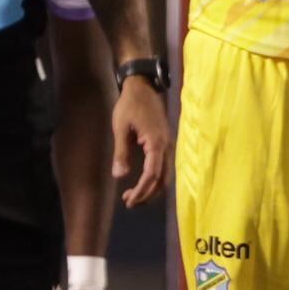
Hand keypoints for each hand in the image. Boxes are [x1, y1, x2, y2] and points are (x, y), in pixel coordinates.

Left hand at [110, 70, 171, 207]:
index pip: (152, 175)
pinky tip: (142, 182)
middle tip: (129, 202)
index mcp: (156, 143)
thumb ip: (121, 152)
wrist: (143, 86)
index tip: (129, 200)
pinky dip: (155, 179)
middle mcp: (166, 147)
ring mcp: (168, 145)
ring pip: (165, 175)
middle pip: (162, 180)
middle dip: (147, 194)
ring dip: (151, 189)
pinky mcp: (165, 143)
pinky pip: (164, 167)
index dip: (141, 191)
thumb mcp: (121, 127)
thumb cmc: (129, 105)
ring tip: (133, 196)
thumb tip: (120, 176)